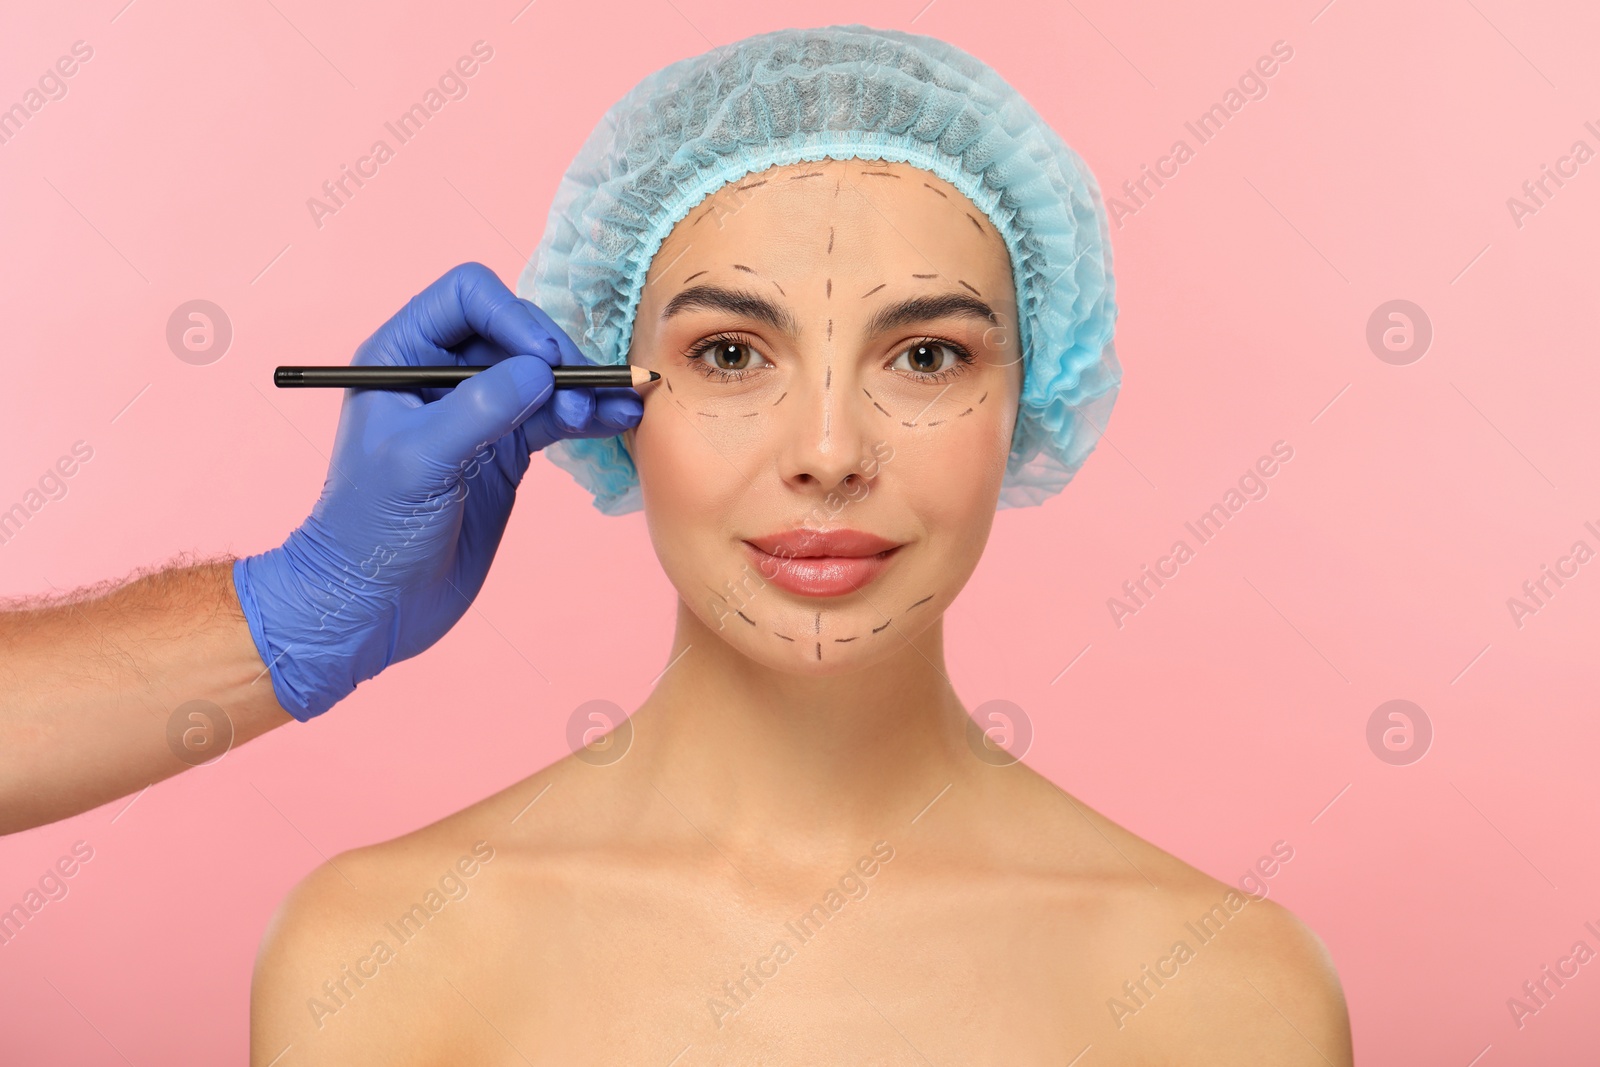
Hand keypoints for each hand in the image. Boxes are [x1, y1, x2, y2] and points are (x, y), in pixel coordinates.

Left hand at [233, 262, 640, 720]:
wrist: (370, 606)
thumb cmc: (367, 532)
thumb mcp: (419, 463)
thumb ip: (479, 410)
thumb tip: (540, 371)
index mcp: (401, 357)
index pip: (467, 298)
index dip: (512, 317)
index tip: (544, 361)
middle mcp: (441, 375)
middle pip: (516, 331)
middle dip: (556, 357)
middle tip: (580, 395)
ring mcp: (478, 414)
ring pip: (543, 375)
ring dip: (582, 387)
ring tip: (616, 408)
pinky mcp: (506, 451)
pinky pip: (555, 417)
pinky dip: (589, 417)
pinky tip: (619, 421)